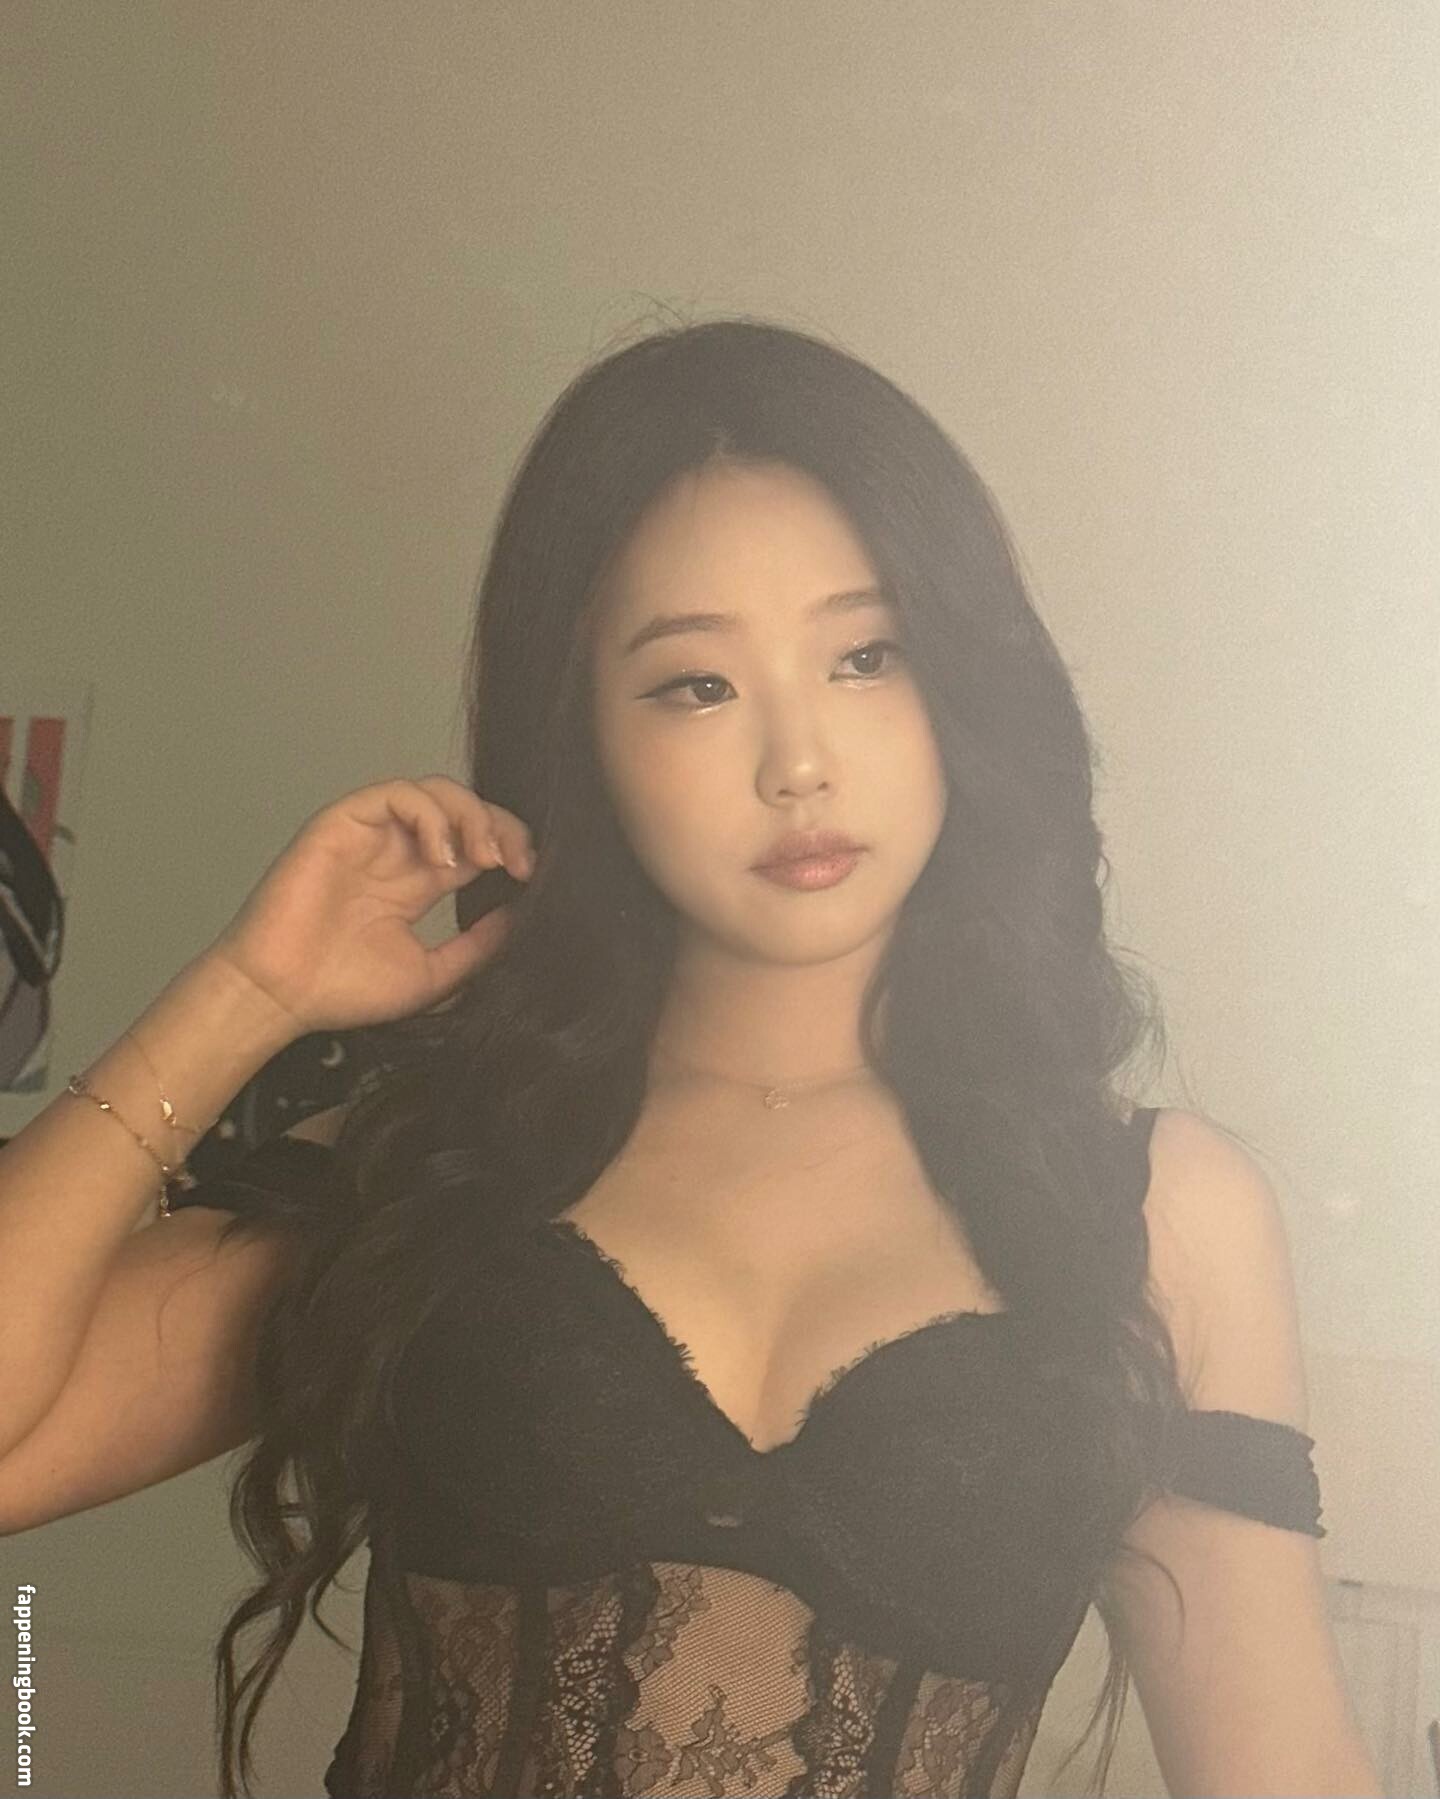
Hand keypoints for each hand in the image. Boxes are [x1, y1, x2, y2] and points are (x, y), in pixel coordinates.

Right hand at [206, 775, 533, 1035]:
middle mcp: (398, 852)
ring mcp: (370, 835)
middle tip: (517, 862)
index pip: (477, 843)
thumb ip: (477, 946)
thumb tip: (521, 918)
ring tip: (484, 857)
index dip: (509, 847)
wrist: (280, 997)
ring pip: (435, 792)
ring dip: (471, 816)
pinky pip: (396, 794)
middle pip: (464, 811)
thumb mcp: (434, 974)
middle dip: (500, 827)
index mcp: (419, 882)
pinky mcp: (342, 823)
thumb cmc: (341, 990)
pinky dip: (430, 815)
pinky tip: (442, 856)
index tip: (531, 876)